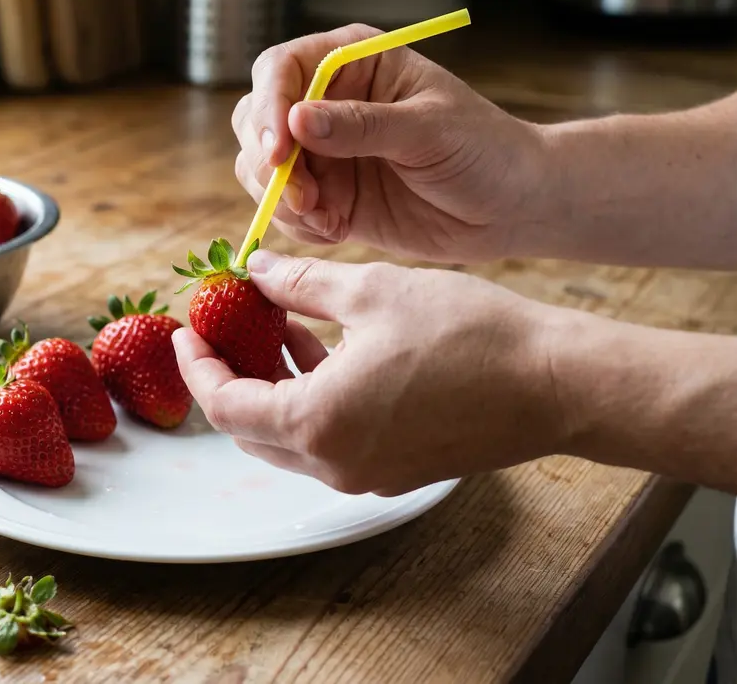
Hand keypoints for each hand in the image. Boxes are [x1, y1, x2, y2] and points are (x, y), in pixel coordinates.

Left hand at [172, 250, 563, 495]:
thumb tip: (255, 271)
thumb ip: (301, 284)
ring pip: (291, 437)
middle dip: (229, 378)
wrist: (559, 383)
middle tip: (224, 330)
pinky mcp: (397, 472)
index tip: (188, 329)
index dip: (197, 366)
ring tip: (276, 326)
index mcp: (317, 423)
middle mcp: (335, 464)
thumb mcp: (373, 291)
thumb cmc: (472, 333)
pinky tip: (325, 348)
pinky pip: (331, 441)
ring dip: (273, 386)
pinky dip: (313, 401)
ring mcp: (367, 476)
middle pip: (250, 430)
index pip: (225, 404)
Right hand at [234, 25, 551, 263]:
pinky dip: (299, 226)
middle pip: (255, 119)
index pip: (281, 70)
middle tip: (303, 196)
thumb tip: (297, 121)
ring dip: (281, 198)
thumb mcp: (428, 130)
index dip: (269, 107)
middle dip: (267, 161)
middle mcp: (327, 103)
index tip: (280, 151)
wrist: (510, 208)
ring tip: (326, 217)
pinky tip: (337, 229)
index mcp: (352, 63)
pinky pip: (284, 211)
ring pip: (259, 169)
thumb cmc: (484, 150)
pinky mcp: (327, 197)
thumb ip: (362, 125)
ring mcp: (323, 152)